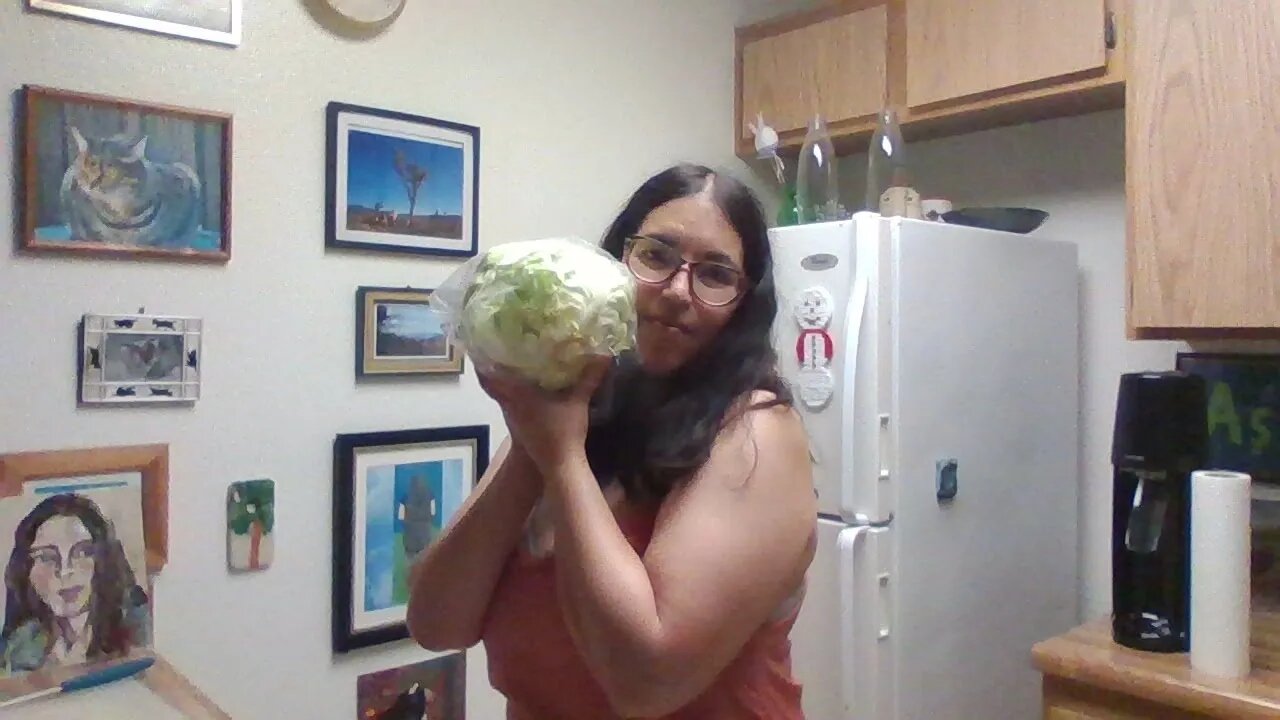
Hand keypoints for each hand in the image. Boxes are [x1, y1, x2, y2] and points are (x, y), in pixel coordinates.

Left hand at [478, 357, 611, 476]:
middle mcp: (510, 406)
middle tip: (498, 352)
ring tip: (514, 366)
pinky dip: (514, 397)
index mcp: (518, 396)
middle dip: (493, 371)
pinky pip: (511, 407)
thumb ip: (589, 378)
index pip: (490, 378)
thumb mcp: (578, 402)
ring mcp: (513, 420)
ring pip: (502, 398)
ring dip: (505, 384)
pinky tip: (528, 392)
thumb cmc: (564, 431)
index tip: (480, 348)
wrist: (559, 465)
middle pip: (493, 387)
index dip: (482, 364)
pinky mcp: (520, 429)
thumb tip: (604, 356)